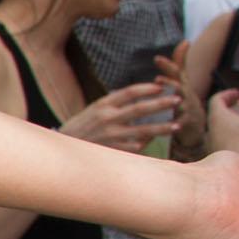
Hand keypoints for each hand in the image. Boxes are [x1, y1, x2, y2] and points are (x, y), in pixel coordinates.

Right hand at [63, 79, 182, 153]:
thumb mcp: (92, 111)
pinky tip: (158, 145)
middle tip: (178, 100)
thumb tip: (137, 95)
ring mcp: (110, 136)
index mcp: (102, 105)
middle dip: (161, 104)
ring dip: (161, 128)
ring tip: (177, 126)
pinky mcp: (111, 151)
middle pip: (139, 109)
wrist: (59, 151)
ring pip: (142, 131)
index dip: (147, 88)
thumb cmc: (80, 129)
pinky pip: (133, 148)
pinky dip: (145, 146)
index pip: (129, 92)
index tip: (162, 87)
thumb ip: (113, 104)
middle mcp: (107, 119)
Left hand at [207, 89, 238, 164]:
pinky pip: (227, 142)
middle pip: (220, 114)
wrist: (233, 171)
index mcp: (218, 116)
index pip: (217, 99)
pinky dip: (237, 137)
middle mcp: (212, 129)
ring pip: (223, 129)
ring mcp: (214, 144)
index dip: (228, 94)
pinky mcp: (220, 157)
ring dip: (236, 124)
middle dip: (234, 108)